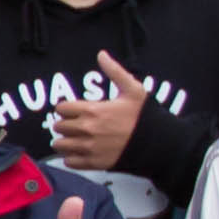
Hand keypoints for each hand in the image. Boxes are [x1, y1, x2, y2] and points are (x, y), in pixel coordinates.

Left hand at [48, 51, 144, 171]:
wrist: (159, 144)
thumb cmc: (145, 116)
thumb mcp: (133, 89)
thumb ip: (114, 71)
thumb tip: (101, 54)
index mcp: (93, 110)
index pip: (61, 108)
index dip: (67, 109)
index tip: (75, 111)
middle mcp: (87, 130)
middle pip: (59, 126)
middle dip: (65, 124)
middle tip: (76, 125)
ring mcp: (89, 148)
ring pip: (60, 145)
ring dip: (65, 141)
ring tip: (75, 139)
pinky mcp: (94, 164)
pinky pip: (69, 162)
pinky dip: (72, 158)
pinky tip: (81, 152)